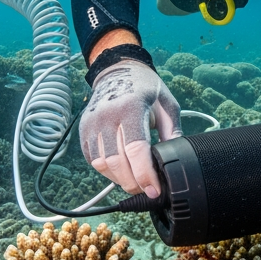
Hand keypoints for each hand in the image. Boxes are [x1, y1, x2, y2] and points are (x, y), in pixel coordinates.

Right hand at [79, 59, 181, 197]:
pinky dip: (106, 170)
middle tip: (146, 190)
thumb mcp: (167, 104)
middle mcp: (107, 116)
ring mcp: (92, 123)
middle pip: (117, 162)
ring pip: (102, 164)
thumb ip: (173, 131)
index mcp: (131, 107)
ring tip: (135, 181)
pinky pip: (92, 159)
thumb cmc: (146, 88)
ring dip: (119, 179)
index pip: (135, 149)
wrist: (118, 69)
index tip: (154, 189)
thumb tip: (176, 160)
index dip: (145, 174)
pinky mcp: (84, 130)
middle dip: (133, 183)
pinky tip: (121, 170)